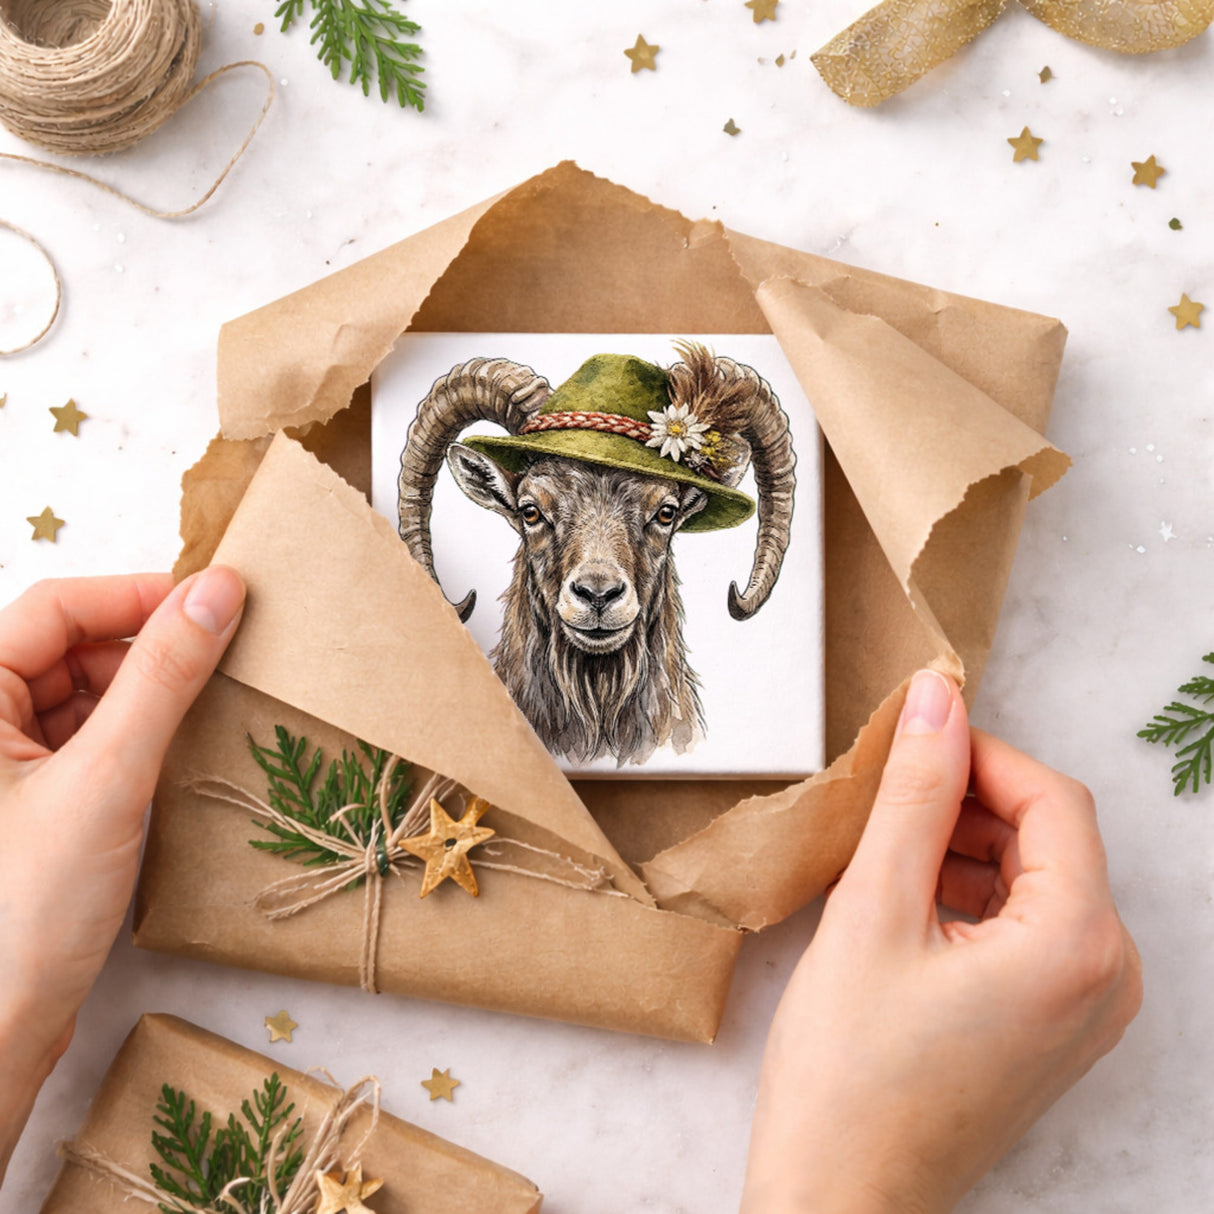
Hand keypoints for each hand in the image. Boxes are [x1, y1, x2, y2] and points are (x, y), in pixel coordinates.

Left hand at [0, 569, 244, 1181]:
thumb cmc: (22, 912)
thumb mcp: (107, 777)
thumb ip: (163, 677)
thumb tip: (217, 592)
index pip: (55, 608)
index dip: (135, 595)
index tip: (215, 599)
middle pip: (71, 646)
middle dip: (147, 644)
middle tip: (225, 650)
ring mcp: (6, 767)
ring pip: (86, 693)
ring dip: (148, 690)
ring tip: (211, 700)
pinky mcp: (35, 803)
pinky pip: (93, 739)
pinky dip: (139, 734)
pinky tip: (181, 748)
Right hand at [741, 669, 1142, 1213]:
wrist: (840, 1197)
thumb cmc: (849, 1073)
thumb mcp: (873, 910)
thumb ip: (914, 794)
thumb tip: (937, 700)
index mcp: (1079, 946)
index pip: (1052, 799)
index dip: (979, 754)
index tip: (910, 739)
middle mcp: (1107, 979)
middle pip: (1049, 838)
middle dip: (967, 804)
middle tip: (882, 802)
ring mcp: (1086, 1010)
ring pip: (1034, 880)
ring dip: (963, 849)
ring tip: (881, 857)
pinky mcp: (1054, 1027)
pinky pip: (1028, 929)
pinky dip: (969, 898)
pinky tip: (902, 906)